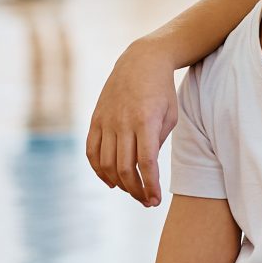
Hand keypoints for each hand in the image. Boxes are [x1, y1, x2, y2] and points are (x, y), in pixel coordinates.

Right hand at [85, 41, 178, 206]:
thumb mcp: (170, 116)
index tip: (155, 200)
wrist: (141, 61)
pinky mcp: (96, 119)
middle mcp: (123, 122)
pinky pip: (91, 151)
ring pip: (106, 163)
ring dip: (118, 183)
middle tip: (146, 201)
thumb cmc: (162, 91)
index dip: (149, 186)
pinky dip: (98, 170)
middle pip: (124, 168)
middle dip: (136, 190)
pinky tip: (110, 181)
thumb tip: (144, 168)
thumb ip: (157, 143)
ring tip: (131, 191)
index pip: (146, 163)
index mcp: (146, 121)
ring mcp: (106, 121)